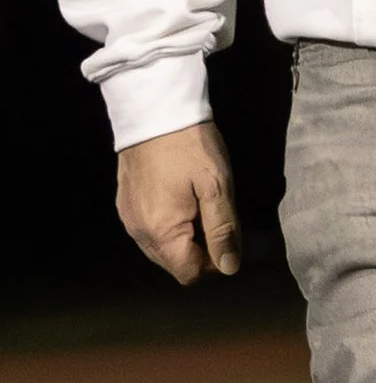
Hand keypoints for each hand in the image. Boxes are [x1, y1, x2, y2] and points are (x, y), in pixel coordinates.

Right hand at [116, 121, 239, 283]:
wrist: (154, 108)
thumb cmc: (189, 145)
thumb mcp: (216, 187)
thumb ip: (223, 230)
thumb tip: (229, 268)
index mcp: (160, 231)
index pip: (191, 274)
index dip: (219, 266)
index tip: (241, 243)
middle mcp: (138, 231)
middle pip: (177, 264)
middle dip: (208, 253)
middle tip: (235, 227)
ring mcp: (129, 217)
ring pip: (166, 248)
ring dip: (192, 240)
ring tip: (214, 213)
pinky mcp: (127, 203)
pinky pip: (153, 230)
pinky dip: (175, 227)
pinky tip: (192, 204)